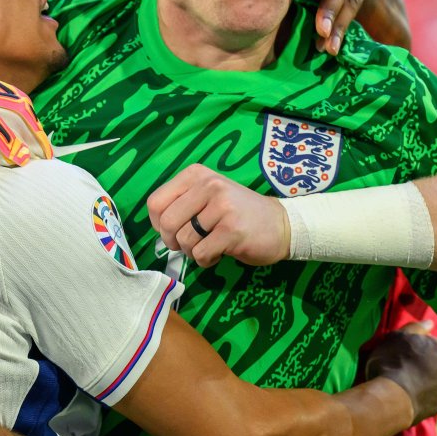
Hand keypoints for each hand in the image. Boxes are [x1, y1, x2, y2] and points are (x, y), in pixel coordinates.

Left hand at [147, 164, 289, 267]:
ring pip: (184, 241)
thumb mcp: (208, 197)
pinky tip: (221, 252)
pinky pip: (201, 254)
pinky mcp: (232, 230)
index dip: (158, 224)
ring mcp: (222, 207)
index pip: (155, 203)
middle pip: (166, 223)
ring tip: (211, 244)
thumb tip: (157, 229)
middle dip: (174, 241)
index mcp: (196, 175)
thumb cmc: (238, 213)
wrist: (281, 224)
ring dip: (193, 252)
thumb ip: (181, 205)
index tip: (175, 230)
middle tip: (191, 243)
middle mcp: (208, 185)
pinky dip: (206, 260)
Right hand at [364, 321, 436, 425]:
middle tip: (408, 367)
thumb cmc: (391, 361)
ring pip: (436, 380)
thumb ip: (415, 328)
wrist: (391, 397)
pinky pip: (431, 397)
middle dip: (427, 363)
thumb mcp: (396, 337)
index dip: (423, 346)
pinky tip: (410, 396)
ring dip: (426, 380)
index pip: (436, 343)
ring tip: (408, 383)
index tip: (409, 351)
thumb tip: (430, 322)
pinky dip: (424, 395)